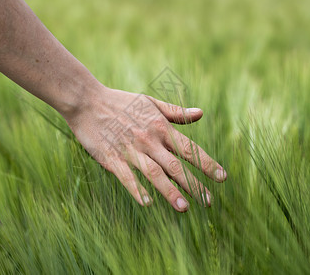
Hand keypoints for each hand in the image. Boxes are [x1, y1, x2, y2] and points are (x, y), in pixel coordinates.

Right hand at [65, 87, 226, 211]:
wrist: (87, 101)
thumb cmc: (121, 101)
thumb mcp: (151, 102)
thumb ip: (176, 112)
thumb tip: (201, 114)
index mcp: (160, 127)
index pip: (189, 148)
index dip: (207, 163)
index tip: (222, 177)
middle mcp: (148, 140)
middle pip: (175, 165)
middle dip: (193, 184)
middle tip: (208, 201)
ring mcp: (130, 150)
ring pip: (154, 173)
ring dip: (169, 191)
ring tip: (184, 207)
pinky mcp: (111, 158)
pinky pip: (126, 177)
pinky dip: (137, 189)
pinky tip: (147, 202)